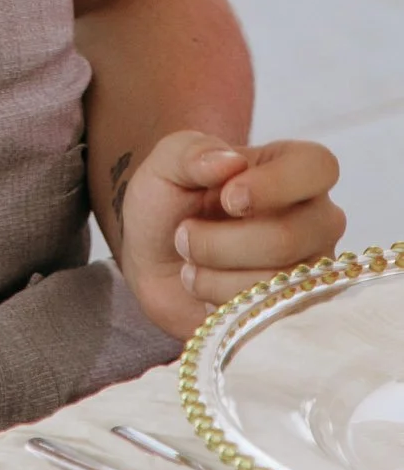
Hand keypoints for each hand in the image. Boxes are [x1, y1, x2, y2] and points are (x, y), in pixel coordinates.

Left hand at [119, 130, 344, 338]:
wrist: (153, 265)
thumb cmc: (168, 205)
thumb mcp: (165, 165)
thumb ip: (189, 152)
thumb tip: (231, 162)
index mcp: (291, 167)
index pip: (316, 166)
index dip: (275, 184)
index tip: (227, 199)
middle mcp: (314, 218)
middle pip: (290, 236)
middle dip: (220, 242)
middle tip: (184, 235)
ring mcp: (311, 269)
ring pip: (277, 282)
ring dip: (215, 275)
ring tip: (190, 265)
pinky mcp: (297, 311)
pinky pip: (271, 316)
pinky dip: (224, 304)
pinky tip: (205, 292)